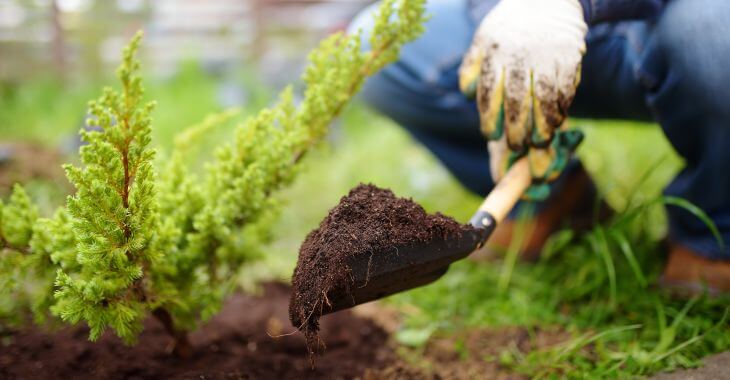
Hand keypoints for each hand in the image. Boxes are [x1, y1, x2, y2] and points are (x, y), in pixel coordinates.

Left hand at [459, 0, 587, 197]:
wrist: (546, 0)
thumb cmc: (509, 28)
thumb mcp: (484, 39)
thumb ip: (472, 67)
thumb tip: (468, 94)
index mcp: (495, 53)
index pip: (489, 92)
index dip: (489, 117)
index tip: (490, 135)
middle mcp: (519, 55)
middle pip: (516, 100)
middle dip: (516, 128)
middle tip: (516, 146)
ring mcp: (546, 56)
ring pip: (543, 99)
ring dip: (542, 125)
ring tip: (540, 141)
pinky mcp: (569, 57)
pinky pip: (565, 90)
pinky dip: (561, 109)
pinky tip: (557, 121)